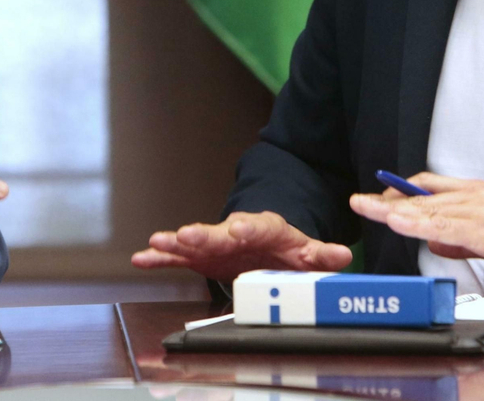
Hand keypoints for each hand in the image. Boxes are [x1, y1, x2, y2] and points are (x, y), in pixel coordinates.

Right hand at [131, 211, 352, 281]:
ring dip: (175, 242)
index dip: (247, 228)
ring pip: (194, 242)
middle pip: (218, 233)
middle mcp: (234, 233)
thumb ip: (322, 255)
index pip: (257, 226)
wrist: (266, 242)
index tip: (238, 229)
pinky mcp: (201, 256)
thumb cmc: (286, 248)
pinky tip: (141, 258)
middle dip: (202, 234)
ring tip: (157, 241)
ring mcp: (215, 244)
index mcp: (264, 229)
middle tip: (185, 234)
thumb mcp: (307, 251)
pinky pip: (178, 257)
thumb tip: (342, 255)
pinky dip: (160, 257)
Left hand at [349, 172, 483, 279]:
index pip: (427, 185)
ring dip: (392, 209)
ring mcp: (473, 210)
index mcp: (471, 192)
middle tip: (359, 202)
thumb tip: (434, 242)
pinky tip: (398, 223)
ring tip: (366, 208)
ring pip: (425, 208)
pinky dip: (417, 224)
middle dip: (385, 200)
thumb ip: (458, 236)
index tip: (380, 199)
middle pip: (418, 194)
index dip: (401, 191)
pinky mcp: (480, 229)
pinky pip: (441, 226)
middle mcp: (468, 196)